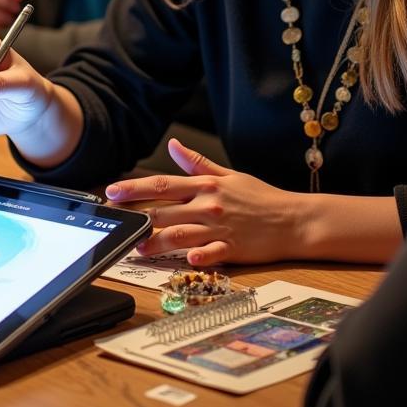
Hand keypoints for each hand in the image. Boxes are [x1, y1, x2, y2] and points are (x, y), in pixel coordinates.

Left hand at [104, 138, 305, 265]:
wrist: (294, 219)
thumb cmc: (261, 197)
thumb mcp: (229, 175)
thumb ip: (197, 163)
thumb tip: (174, 145)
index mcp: (206, 186)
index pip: (162, 184)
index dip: (134, 188)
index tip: (112, 191)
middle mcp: (209, 205)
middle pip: (164, 211)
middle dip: (136, 217)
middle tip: (116, 223)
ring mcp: (220, 229)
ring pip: (180, 234)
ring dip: (156, 242)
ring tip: (137, 246)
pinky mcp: (233, 250)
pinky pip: (212, 254)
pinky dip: (198, 257)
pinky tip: (186, 261)